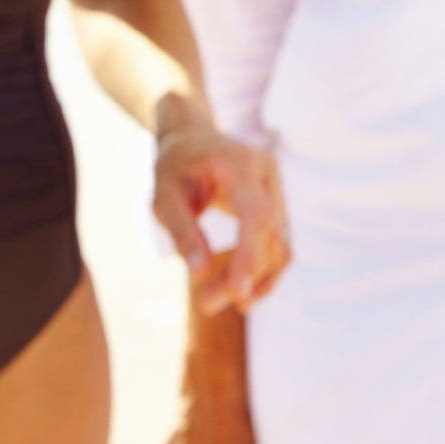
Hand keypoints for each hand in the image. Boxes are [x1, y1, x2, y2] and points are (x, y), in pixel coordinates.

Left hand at [151, 111, 290, 313]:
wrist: (191, 140)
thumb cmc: (174, 167)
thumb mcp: (163, 197)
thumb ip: (182, 232)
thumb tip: (200, 274)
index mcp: (239, 164)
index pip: (256, 217)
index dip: (249, 258)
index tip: (234, 294)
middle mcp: (267, 173)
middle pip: (271, 235)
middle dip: (245, 275)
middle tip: (208, 304)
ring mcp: (277, 187)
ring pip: (281, 244)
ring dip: (256, 278)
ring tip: (219, 299)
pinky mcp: (278, 203)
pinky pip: (280, 242)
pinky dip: (262, 268)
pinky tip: (239, 286)